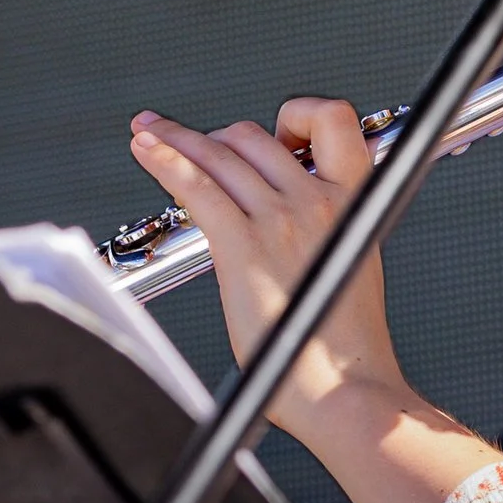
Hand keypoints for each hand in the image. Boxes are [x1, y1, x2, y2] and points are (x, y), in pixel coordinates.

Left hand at [128, 98, 399, 420]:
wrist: (344, 387)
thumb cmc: (347, 341)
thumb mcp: (353, 261)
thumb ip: (327, 225)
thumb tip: (292, 212)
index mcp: (356, 198)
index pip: (332, 118)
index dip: (298, 115)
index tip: (276, 133)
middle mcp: (318, 198)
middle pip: (256, 137)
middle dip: (218, 136)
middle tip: (193, 144)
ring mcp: (280, 219)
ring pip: (220, 154)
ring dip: (177, 138)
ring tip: (150, 131)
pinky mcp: (243, 247)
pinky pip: (198, 187)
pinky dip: (166, 160)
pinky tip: (147, 149)